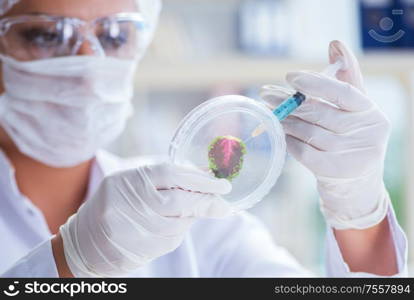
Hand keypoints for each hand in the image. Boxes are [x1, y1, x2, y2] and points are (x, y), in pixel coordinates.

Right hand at [59, 162, 231, 276]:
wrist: (85, 241)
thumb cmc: (114, 204)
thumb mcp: (133, 182)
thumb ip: (166, 177)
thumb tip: (205, 174)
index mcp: (128, 180)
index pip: (171, 174)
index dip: (199, 178)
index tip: (221, 184)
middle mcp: (129, 203)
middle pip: (179, 200)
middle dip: (206, 200)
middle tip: (223, 202)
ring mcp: (133, 228)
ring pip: (179, 223)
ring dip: (192, 217)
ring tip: (191, 212)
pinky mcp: (139, 249)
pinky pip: (171, 239)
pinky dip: (179, 231)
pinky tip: (173, 225)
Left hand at [262, 41, 390, 229]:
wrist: (355, 179)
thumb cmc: (350, 134)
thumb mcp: (352, 107)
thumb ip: (344, 77)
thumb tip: (335, 44)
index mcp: (370, 112)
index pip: (343, 92)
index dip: (316, 83)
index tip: (290, 77)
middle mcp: (365, 133)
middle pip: (319, 113)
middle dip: (288, 102)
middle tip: (265, 94)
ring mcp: (351, 155)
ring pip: (307, 132)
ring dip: (284, 121)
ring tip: (270, 112)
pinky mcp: (334, 172)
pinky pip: (302, 151)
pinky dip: (288, 140)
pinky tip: (280, 133)